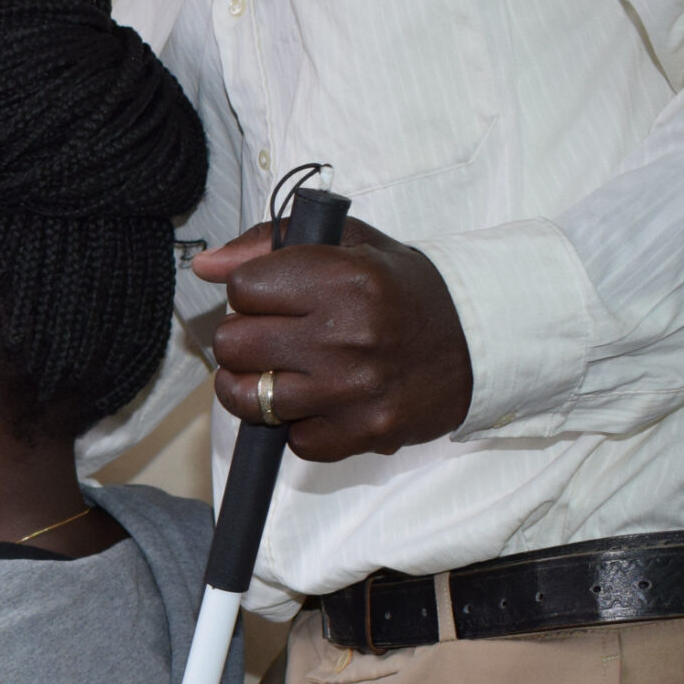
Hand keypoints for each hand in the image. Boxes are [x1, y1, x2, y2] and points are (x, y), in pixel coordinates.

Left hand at [198, 217, 474, 461]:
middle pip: (234, 344)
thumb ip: (271, 244)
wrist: (478, 344)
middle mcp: (348, 335)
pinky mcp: (363, 433)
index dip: (250, 292)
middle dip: (245, 338)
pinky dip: (299, 424)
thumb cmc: (404, 290)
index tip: (274, 296)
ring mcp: (354, 390)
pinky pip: (291, 439)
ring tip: (282, 371)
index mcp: (345, 279)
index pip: (242, 288)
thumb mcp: (350, 245)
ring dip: (255, 385)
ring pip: (248, 397)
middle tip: (274, 336)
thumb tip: (206, 266)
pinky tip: (321, 401)